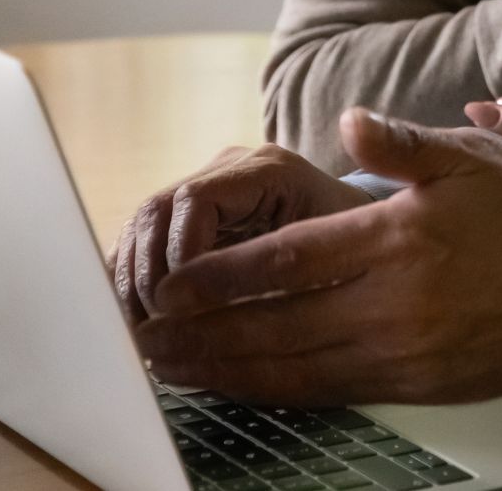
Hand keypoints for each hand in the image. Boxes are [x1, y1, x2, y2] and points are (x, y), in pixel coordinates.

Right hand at [106, 143, 370, 324]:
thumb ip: (288, 272)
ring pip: (144, 224)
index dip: (175, 253)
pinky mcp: (193, 216)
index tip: (171, 305)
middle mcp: (231, 170)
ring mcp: (208, 188)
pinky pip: (146, 240)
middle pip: (159, 209)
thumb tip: (220, 318)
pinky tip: (133, 319)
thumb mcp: (339, 256)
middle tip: (148, 328)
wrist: (370, 232)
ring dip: (131, 280)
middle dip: (145, 273)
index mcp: (269, 170)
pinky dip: (132, 278)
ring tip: (138, 332)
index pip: (196, 199)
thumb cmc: (362, 247)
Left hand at [134, 110, 501, 405]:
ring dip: (226, 370)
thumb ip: (401, 144)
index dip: (219, 275)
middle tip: (145, 337)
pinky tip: (246, 385)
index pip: (285, 259)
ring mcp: (402, 350)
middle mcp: (392, 301)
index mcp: (397, 237)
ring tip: (175, 367)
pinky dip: (278, 391)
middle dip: (201, 334)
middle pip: (273, 324)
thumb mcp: (472, 156)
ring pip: (293, 368)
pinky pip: (331, 390)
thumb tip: (350, 121)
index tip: (168, 283)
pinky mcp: (417, 384)